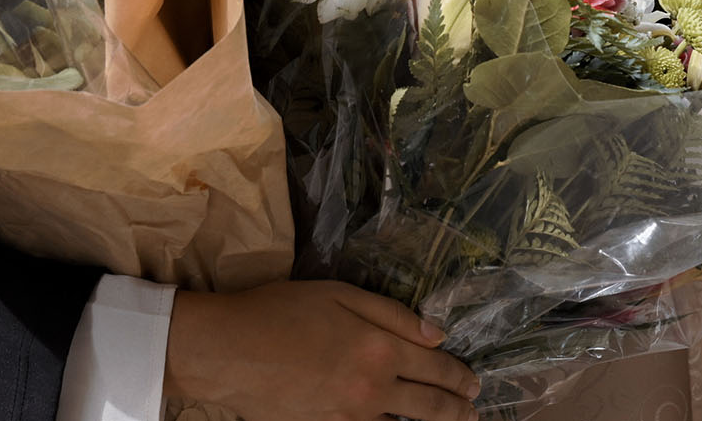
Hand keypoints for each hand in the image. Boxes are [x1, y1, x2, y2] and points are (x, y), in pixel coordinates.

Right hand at [166, 280, 481, 420]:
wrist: (228, 351)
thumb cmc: (280, 311)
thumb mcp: (339, 294)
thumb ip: (392, 315)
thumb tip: (437, 334)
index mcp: (379, 348)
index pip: (436, 367)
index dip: (459, 376)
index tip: (473, 382)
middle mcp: (373, 388)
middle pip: (430, 407)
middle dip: (457, 409)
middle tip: (472, 409)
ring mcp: (351, 416)